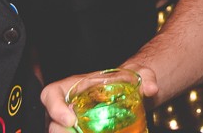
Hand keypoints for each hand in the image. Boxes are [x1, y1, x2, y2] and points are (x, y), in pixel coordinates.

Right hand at [42, 67, 160, 132]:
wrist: (128, 94)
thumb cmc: (126, 81)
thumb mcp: (137, 75)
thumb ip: (146, 77)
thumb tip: (151, 88)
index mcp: (73, 87)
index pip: (51, 94)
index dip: (54, 107)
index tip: (70, 120)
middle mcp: (68, 106)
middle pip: (52, 122)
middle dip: (60, 132)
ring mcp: (71, 122)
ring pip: (58, 132)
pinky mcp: (81, 132)